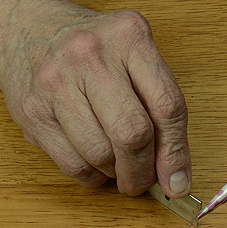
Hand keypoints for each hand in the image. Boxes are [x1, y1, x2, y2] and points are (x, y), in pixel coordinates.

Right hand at [0, 0, 190, 196]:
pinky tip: (97, 163)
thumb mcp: (134, 57)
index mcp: (130, 39)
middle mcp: (92, 57)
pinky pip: (73, 164)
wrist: (32, 29)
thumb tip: (173, 170)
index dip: (176, 152)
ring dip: (116, 173)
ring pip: (101, 155)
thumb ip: (159, 104)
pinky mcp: (33, 111)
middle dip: (143, 172)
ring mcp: (58, 83)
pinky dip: (93, 176)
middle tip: (144, 182)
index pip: (167, 106)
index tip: (178, 181)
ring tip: (118, 165)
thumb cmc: (94, 50)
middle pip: (132, 134)